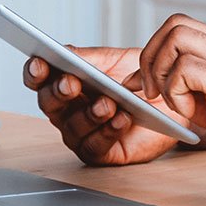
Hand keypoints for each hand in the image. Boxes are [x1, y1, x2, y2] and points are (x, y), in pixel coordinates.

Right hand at [24, 46, 189, 165]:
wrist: (170, 100)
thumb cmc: (139, 80)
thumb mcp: (114, 60)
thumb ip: (87, 57)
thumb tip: (64, 52)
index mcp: (65, 83)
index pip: (39, 78)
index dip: (35, 72)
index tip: (41, 63)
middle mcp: (67, 110)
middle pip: (49, 103)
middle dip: (58, 92)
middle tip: (71, 83)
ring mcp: (81, 133)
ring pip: (72, 127)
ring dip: (88, 114)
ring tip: (108, 102)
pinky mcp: (101, 152)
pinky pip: (95, 146)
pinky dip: (107, 132)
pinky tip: (121, 118)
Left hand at [131, 14, 205, 186]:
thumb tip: (176, 99)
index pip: (187, 28)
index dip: (159, 53)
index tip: (150, 86)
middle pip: (176, 23)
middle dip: (150, 57)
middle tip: (153, 93)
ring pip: (176, 36)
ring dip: (161, 72)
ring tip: (174, 104)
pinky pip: (185, 68)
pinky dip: (176, 92)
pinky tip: (192, 116)